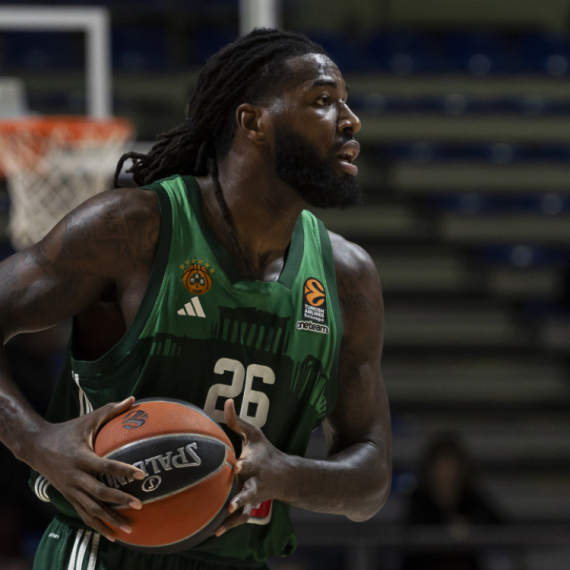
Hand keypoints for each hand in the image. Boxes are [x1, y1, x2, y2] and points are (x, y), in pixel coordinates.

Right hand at [28, 397, 145, 541]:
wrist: (36, 447)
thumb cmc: (67, 430)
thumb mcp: (88, 419)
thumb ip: (111, 410)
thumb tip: (134, 399)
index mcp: (81, 458)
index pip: (106, 467)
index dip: (123, 471)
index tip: (141, 475)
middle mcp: (75, 477)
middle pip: (99, 493)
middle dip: (120, 500)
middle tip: (139, 505)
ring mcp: (70, 490)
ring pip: (91, 510)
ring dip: (110, 519)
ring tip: (129, 528)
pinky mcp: (68, 497)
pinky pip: (84, 514)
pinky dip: (97, 525)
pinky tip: (111, 534)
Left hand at [215, 399, 287, 535]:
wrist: (285, 476)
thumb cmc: (265, 451)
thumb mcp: (254, 434)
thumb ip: (237, 421)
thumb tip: (226, 402)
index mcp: (255, 463)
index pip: (249, 464)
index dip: (243, 467)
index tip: (236, 468)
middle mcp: (255, 481)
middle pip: (249, 491)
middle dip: (242, 497)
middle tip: (231, 504)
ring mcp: (253, 495)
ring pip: (245, 508)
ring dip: (235, 516)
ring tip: (221, 524)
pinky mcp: (250, 505)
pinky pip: (240, 518)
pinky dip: (230, 526)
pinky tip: (215, 533)